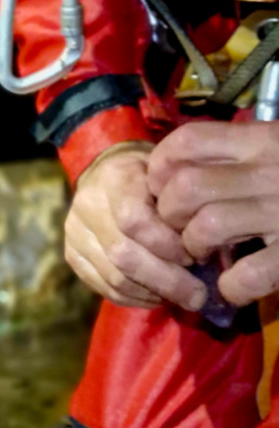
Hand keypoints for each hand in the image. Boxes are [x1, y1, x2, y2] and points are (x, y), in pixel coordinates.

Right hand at [65, 144, 206, 310]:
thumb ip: (185, 204)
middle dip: (166, 281)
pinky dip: (136, 298)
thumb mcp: (171, 176)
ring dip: (153, 293)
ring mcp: (75, 232)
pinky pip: (105, 288)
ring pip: (114, 277)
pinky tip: (158, 295)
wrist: (107, 171)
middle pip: (123, 255)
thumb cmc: (152, 175)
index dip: (167, 245)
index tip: (196, 256)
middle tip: (198, 295)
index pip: (134, 220)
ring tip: (181, 296)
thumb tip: (213, 247)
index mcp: (114, 178)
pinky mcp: (72, 256)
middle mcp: (87, 205)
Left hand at [148, 120, 278, 305]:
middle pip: (186, 187)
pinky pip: (247, 276)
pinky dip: (231, 287)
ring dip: (194, 247)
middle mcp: (269, 172)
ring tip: (204, 254)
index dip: (160, 166)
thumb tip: (178, 171)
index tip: (160, 187)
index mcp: (263, 140)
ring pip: (207, 227)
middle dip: (170, 214)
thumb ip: (240, 152)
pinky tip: (235, 287)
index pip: (188, 141)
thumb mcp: (278, 147)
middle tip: (180, 228)